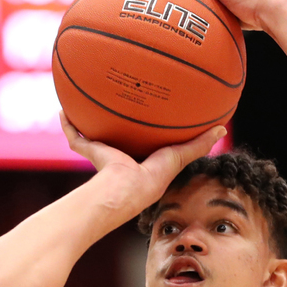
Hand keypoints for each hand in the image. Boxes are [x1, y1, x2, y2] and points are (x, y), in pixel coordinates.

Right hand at [60, 111, 226, 211]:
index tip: (150, 108)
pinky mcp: (90, 152)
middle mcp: (122, 156)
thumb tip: (223, 128)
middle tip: (118, 97)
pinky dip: (68, 124)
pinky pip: (75, 136)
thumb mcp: (180, 156)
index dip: (148, 126)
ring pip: (95, 133)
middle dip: (117, 120)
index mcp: (142, 158)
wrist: (125, 188)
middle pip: (118, 134)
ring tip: (86, 97)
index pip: (146, 140)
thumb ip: (199, 144)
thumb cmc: (153, 177)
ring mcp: (104, 154)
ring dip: (90, 118)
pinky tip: (63, 108)